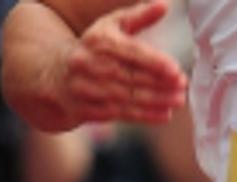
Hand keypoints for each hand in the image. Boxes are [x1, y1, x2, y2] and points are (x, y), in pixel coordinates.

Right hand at [57, 0, 186, 124]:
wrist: (54, 75)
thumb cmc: (93, 48)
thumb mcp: (110, 26)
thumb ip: (138, 16)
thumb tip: (165, 5)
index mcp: (98, 41)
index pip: (130, 52)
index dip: (154, 62)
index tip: (176, 70)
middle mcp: (89, 65)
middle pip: (131, 76)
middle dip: (159, 83)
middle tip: (183, 86)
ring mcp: (87, 89)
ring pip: (128, 97)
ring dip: (156, 100)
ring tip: (178, 100)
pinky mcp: (87, 109)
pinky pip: (121, 114)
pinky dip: (145, 115)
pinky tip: (164, 114)